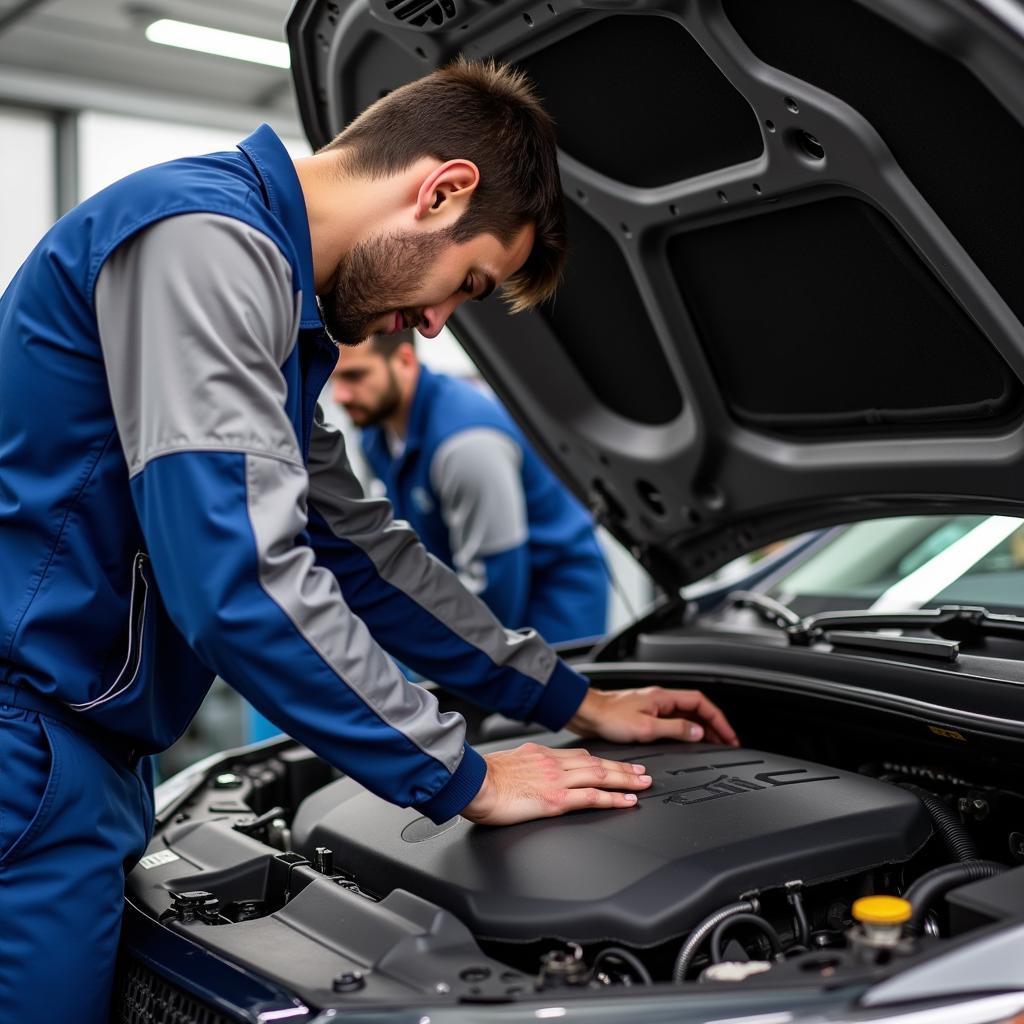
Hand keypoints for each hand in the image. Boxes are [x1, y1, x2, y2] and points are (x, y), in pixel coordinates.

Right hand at [461, 742, 651, 825]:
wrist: (472, 784)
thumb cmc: (481, 779)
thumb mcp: (507, 763)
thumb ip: (524, 766)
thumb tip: (528, 772)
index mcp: (541, 754)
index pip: (580, 755)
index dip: (602, 760)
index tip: (615, 764)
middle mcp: (553, 763)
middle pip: (597, 762)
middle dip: (622, 768)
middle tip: (642, 772)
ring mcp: (557, 780)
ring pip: (600, 776)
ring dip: (626, 780)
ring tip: (643, 784)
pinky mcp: (556, 799)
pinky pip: (592, 797)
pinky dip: (613, 798)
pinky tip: (628, 801)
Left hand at [567, 686, 738, 746]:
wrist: (587, 713)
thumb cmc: (610, 717)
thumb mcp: (647, 727)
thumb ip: (675, 729)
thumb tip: (698, 732)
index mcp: (665, 697)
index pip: (702, 703)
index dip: (719, 719)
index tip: (730, 735)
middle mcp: (661, 699)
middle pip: (697, 709)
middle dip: (715, 725)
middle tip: (728, 742)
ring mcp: (654, 706)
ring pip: (687, 714)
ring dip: (702, 728)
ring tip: (714, 743)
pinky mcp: (646, 714)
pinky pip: (674, 720)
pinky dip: (686, 729)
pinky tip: (687, 740)